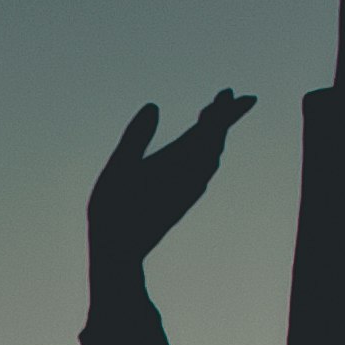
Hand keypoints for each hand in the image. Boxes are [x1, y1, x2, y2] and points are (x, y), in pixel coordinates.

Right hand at [87, 93, 253, 269]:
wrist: (119, 252)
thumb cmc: (114, 209)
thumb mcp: (119, 166)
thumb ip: (136, 135)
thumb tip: (153, 107)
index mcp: (178, 161)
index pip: (210, 129)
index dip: (224, 110)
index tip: (231, 92)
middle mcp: (190, 176)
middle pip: (215, 141)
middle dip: (222, 117)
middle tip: (226, 96)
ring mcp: (189, 191)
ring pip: (212, 157)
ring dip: (215, 135)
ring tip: (212, 117)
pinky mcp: (184, 201)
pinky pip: (204, 172)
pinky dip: (207, 153)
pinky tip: (201, 155)